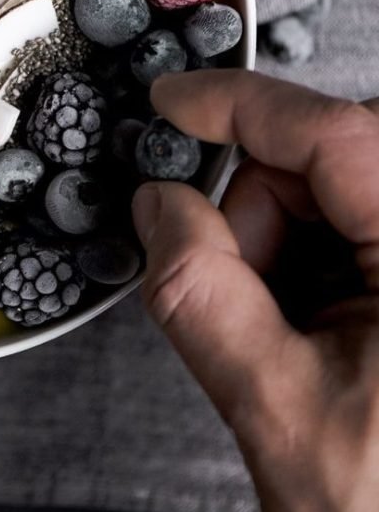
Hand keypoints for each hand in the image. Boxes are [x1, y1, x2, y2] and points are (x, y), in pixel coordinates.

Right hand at [132, 69, 378, 511]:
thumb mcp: (273, 409)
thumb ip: (199, 291)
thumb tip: (157, 205)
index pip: (332, 135)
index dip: (239, 106)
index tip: (170, 103)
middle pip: (330, 162)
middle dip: (263, 212)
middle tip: (247, 292)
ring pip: (338, 195)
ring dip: (284, 247)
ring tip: (290, 337)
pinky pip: (354, 231)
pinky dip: (308, 263)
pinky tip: (313, 329)